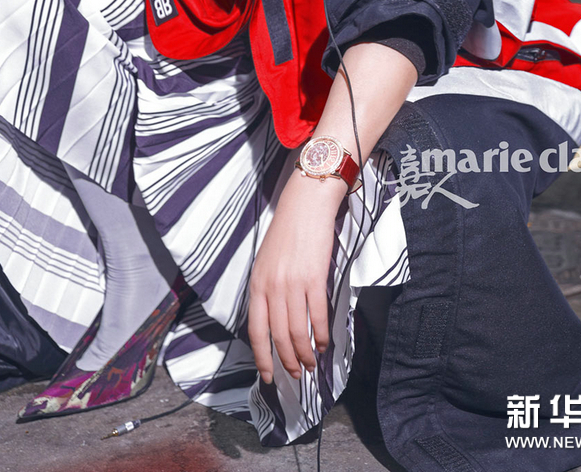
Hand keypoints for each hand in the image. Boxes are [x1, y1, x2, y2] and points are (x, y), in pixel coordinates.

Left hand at [248, 171, 344, 382]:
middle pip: (279, 336)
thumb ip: (267, 290)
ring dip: (306, 353)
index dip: (262, 357)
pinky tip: (325, 344)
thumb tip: (274, 321)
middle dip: (288, 361)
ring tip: (312, 365)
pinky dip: (322, 334)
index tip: (267, 376)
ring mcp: (293, 283)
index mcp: (257, 284)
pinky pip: (318, 315)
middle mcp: (272, 286)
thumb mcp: (266, 262)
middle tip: (297, 375)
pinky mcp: (315, 277)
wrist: (305, 205)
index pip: (256, 331)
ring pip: (298, 331)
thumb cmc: (287, 232)